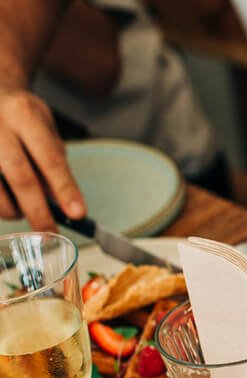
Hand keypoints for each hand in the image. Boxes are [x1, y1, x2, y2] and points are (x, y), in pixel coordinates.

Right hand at [0, 84, 84, 228]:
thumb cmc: (18, 114)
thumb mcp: (43, 125)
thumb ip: (53, 159)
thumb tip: (62, 201)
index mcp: (23, 114)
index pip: (50, 158)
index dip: (65, 189)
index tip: (78, 214)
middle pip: (20, 177)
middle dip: (38, 211)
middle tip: (50, 233)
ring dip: (13, 209)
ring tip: (22, 209)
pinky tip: (5, 201)